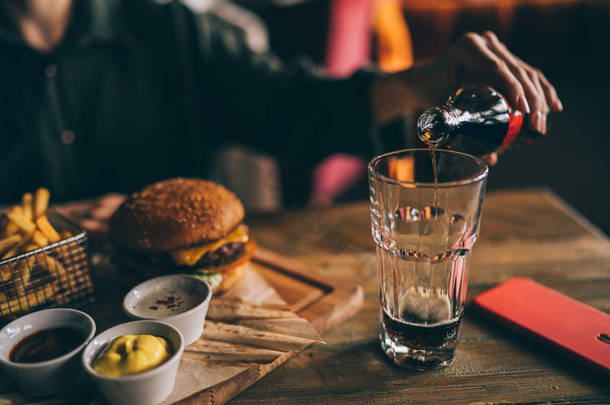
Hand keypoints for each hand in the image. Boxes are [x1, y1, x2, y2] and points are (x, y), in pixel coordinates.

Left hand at [433, 31, 562, 132]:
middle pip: (516, 71)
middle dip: (532, 100)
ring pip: (527, 73)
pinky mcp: (508, 58)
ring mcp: (498, 48)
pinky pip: (530, 75)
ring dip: (540, 100)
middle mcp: (486, 43)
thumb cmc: (431, 94)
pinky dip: (543, 91)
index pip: (496, 68)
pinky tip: (555, 108)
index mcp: (468, 48)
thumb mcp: (439, 107)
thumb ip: (461, 131)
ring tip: (541, 126)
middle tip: (536, 127)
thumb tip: (491, 159)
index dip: (514, 89)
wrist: (429, 80)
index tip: (524, 111)